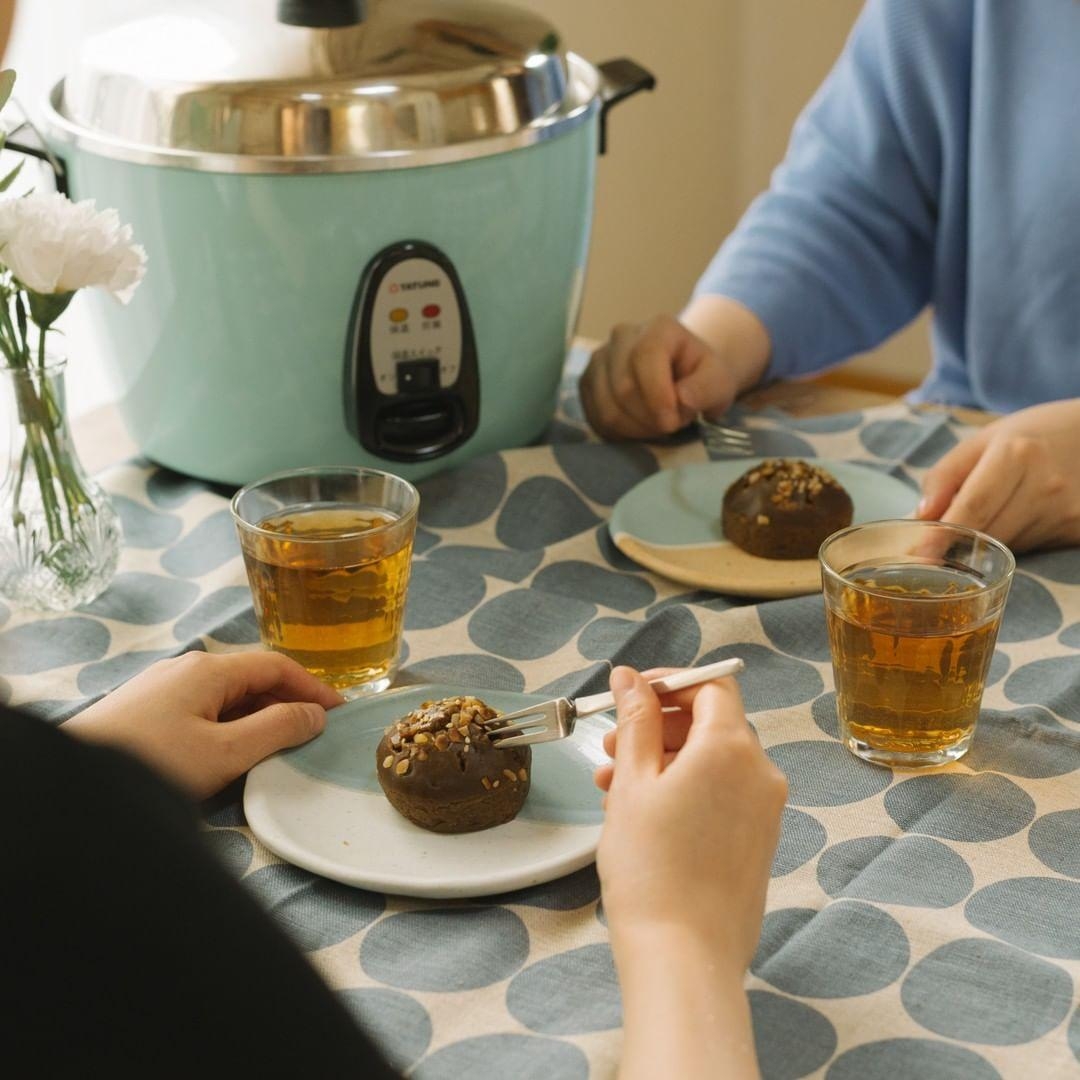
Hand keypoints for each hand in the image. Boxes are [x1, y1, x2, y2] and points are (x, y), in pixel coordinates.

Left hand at [64, 651, 342, 798]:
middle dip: (288, 700)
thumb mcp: (225, 752)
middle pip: (252, 677)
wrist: (72, 782)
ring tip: (280, 743)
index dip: (313, 687)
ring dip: (259, 713)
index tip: (339, 712)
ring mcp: (162, 687)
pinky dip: (231, 722)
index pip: (277, 666)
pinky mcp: (144, 710)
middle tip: (315, 731)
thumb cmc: (152, 764)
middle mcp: (186, 668)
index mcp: (210, 669)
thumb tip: (315, 715)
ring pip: (226, 694)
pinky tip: (231, 749)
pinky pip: (202, 707)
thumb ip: (276, 729)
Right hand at [579, 299, 770, 439]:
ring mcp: (599, 358)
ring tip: (656, 426)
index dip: (657, 398)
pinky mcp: (586, 382)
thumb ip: (707, 388)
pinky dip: (618, 433)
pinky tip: (638, 428)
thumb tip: (682, 399)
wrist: (680, 375)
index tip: (673, 423)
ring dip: (635, 429)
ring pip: (607, 407)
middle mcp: (622, 336)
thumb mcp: (719, 382)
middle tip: (671, 425)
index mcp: (658, 328)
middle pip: (624, 388)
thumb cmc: (700, 378)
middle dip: (649, 419)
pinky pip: (595, 417)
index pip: (645, 358)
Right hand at [596, 666, 786, 973]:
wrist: (684, 957)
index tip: (630, 694)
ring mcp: (765, 810)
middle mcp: (760, 773)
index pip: (711, 687)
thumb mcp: (632, 782)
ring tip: (612, 787)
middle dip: (657, 727)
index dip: (669, 683)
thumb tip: (630, 678)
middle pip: (711, 723)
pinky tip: (641, 815)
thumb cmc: (652, 869)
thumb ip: (635, 721)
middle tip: (611, 745)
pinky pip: (722, 795)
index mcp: (731, 748)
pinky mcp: (759, 842)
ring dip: (663, 761)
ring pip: (711, 762)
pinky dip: (685, 790)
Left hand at [918, 399, 1079, 551]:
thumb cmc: (1030, 436)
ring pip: (1004, 547)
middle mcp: (1045, 486)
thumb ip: (945, 476)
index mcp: (1017, 455)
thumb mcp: (983, 441)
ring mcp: (1065, 513)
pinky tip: (1017, 517)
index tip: (919, 556)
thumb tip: (921, 516)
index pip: (973, 507)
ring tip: (990, 512)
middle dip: (956, 543)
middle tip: (931, 548)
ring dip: (983, 541)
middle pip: (986, 533)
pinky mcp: (1077, 531)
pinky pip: (1028, 549)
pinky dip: (1010, 541)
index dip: (943, 535)